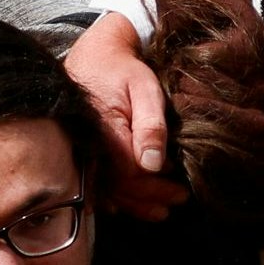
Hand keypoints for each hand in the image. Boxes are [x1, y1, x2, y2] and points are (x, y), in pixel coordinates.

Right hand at [64, 10, 187, 216]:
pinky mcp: (82, 150)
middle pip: (117, 187)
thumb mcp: (145, 90)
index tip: (180, 191)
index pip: (128, 174)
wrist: (95, 54)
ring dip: (134, 203)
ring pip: (106, 188)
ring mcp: (83, 149)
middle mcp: (89, 146)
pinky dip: (115, 196)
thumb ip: (151, 126)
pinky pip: (95, 181)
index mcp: (105, 132)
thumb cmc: (123, 70)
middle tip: (178, 200)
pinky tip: (129, 204)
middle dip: (149, 199)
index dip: (154, 188)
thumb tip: (153, 165)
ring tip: (161, 209)